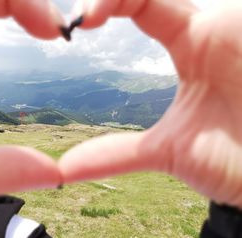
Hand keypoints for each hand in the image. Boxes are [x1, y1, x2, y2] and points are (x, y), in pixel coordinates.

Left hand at [60, 0, 241, 207]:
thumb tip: (65, 168)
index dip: (108, 3)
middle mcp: (213, 27)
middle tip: (87, 12)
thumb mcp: (165, 151)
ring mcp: (235, 24)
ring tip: (98, 6)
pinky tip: (134, 0)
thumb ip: (115, 153)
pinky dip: (180, 1)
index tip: (80, 23)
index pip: (141, 5)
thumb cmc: (231, 161)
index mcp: (192, 46)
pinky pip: (224, 8)